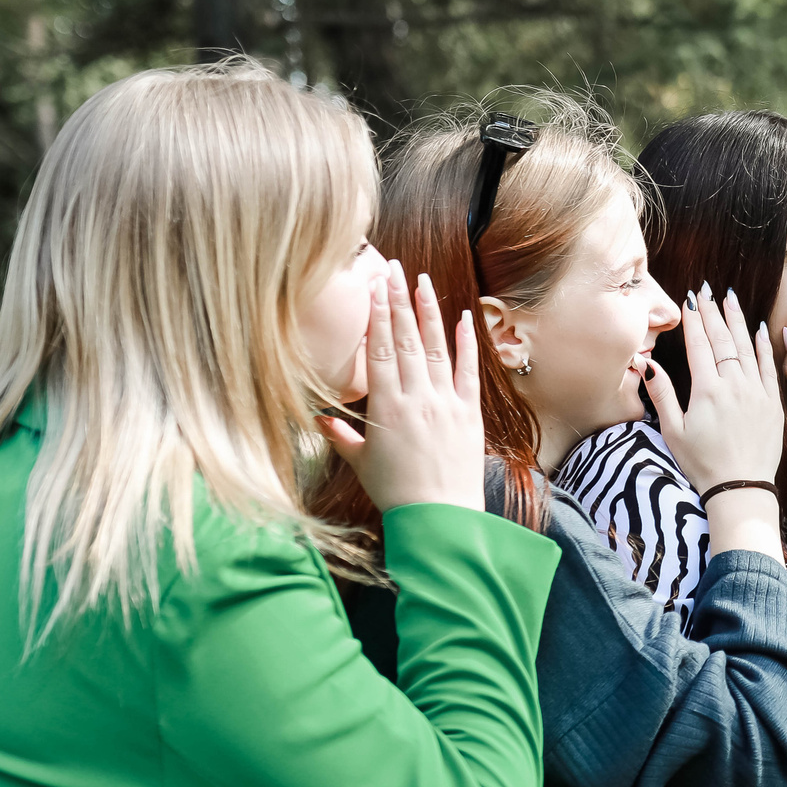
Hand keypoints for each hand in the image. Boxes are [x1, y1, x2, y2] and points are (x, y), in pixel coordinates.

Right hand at [323, 261, 485, 512]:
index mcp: (386, 407)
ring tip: (423, 281)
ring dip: (429, 312)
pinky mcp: (469, 413)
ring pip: (436, 348)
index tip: (376, 288)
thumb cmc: (396, 492)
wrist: (440, 518)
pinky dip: (466, 344)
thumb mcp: (360, 463)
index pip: (380, 351)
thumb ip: (340, 436)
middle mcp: (416, 398)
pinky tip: (463, 318)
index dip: (378, 316)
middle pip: (406, 340)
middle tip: (395, 269)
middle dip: (399, 301)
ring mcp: (445, 403)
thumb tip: (317, 418)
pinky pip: (467, 371)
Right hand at [649, 286, 786, 556]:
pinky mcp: (773, 403)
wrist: (742, 489)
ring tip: (731, 297)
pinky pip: (768, 366)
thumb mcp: (673, 432)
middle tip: (708, 290)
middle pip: (722, 340)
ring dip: (738, 320)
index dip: (694, 320)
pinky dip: (764, 346)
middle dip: (714, 312)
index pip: (699, 345)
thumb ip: (662, 395)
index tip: (691, 300)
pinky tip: (760, 329)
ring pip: (747, 347)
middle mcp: (734, 385)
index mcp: (707, 390)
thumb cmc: (703, 464)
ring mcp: (756, 392)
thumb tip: (645, 364)